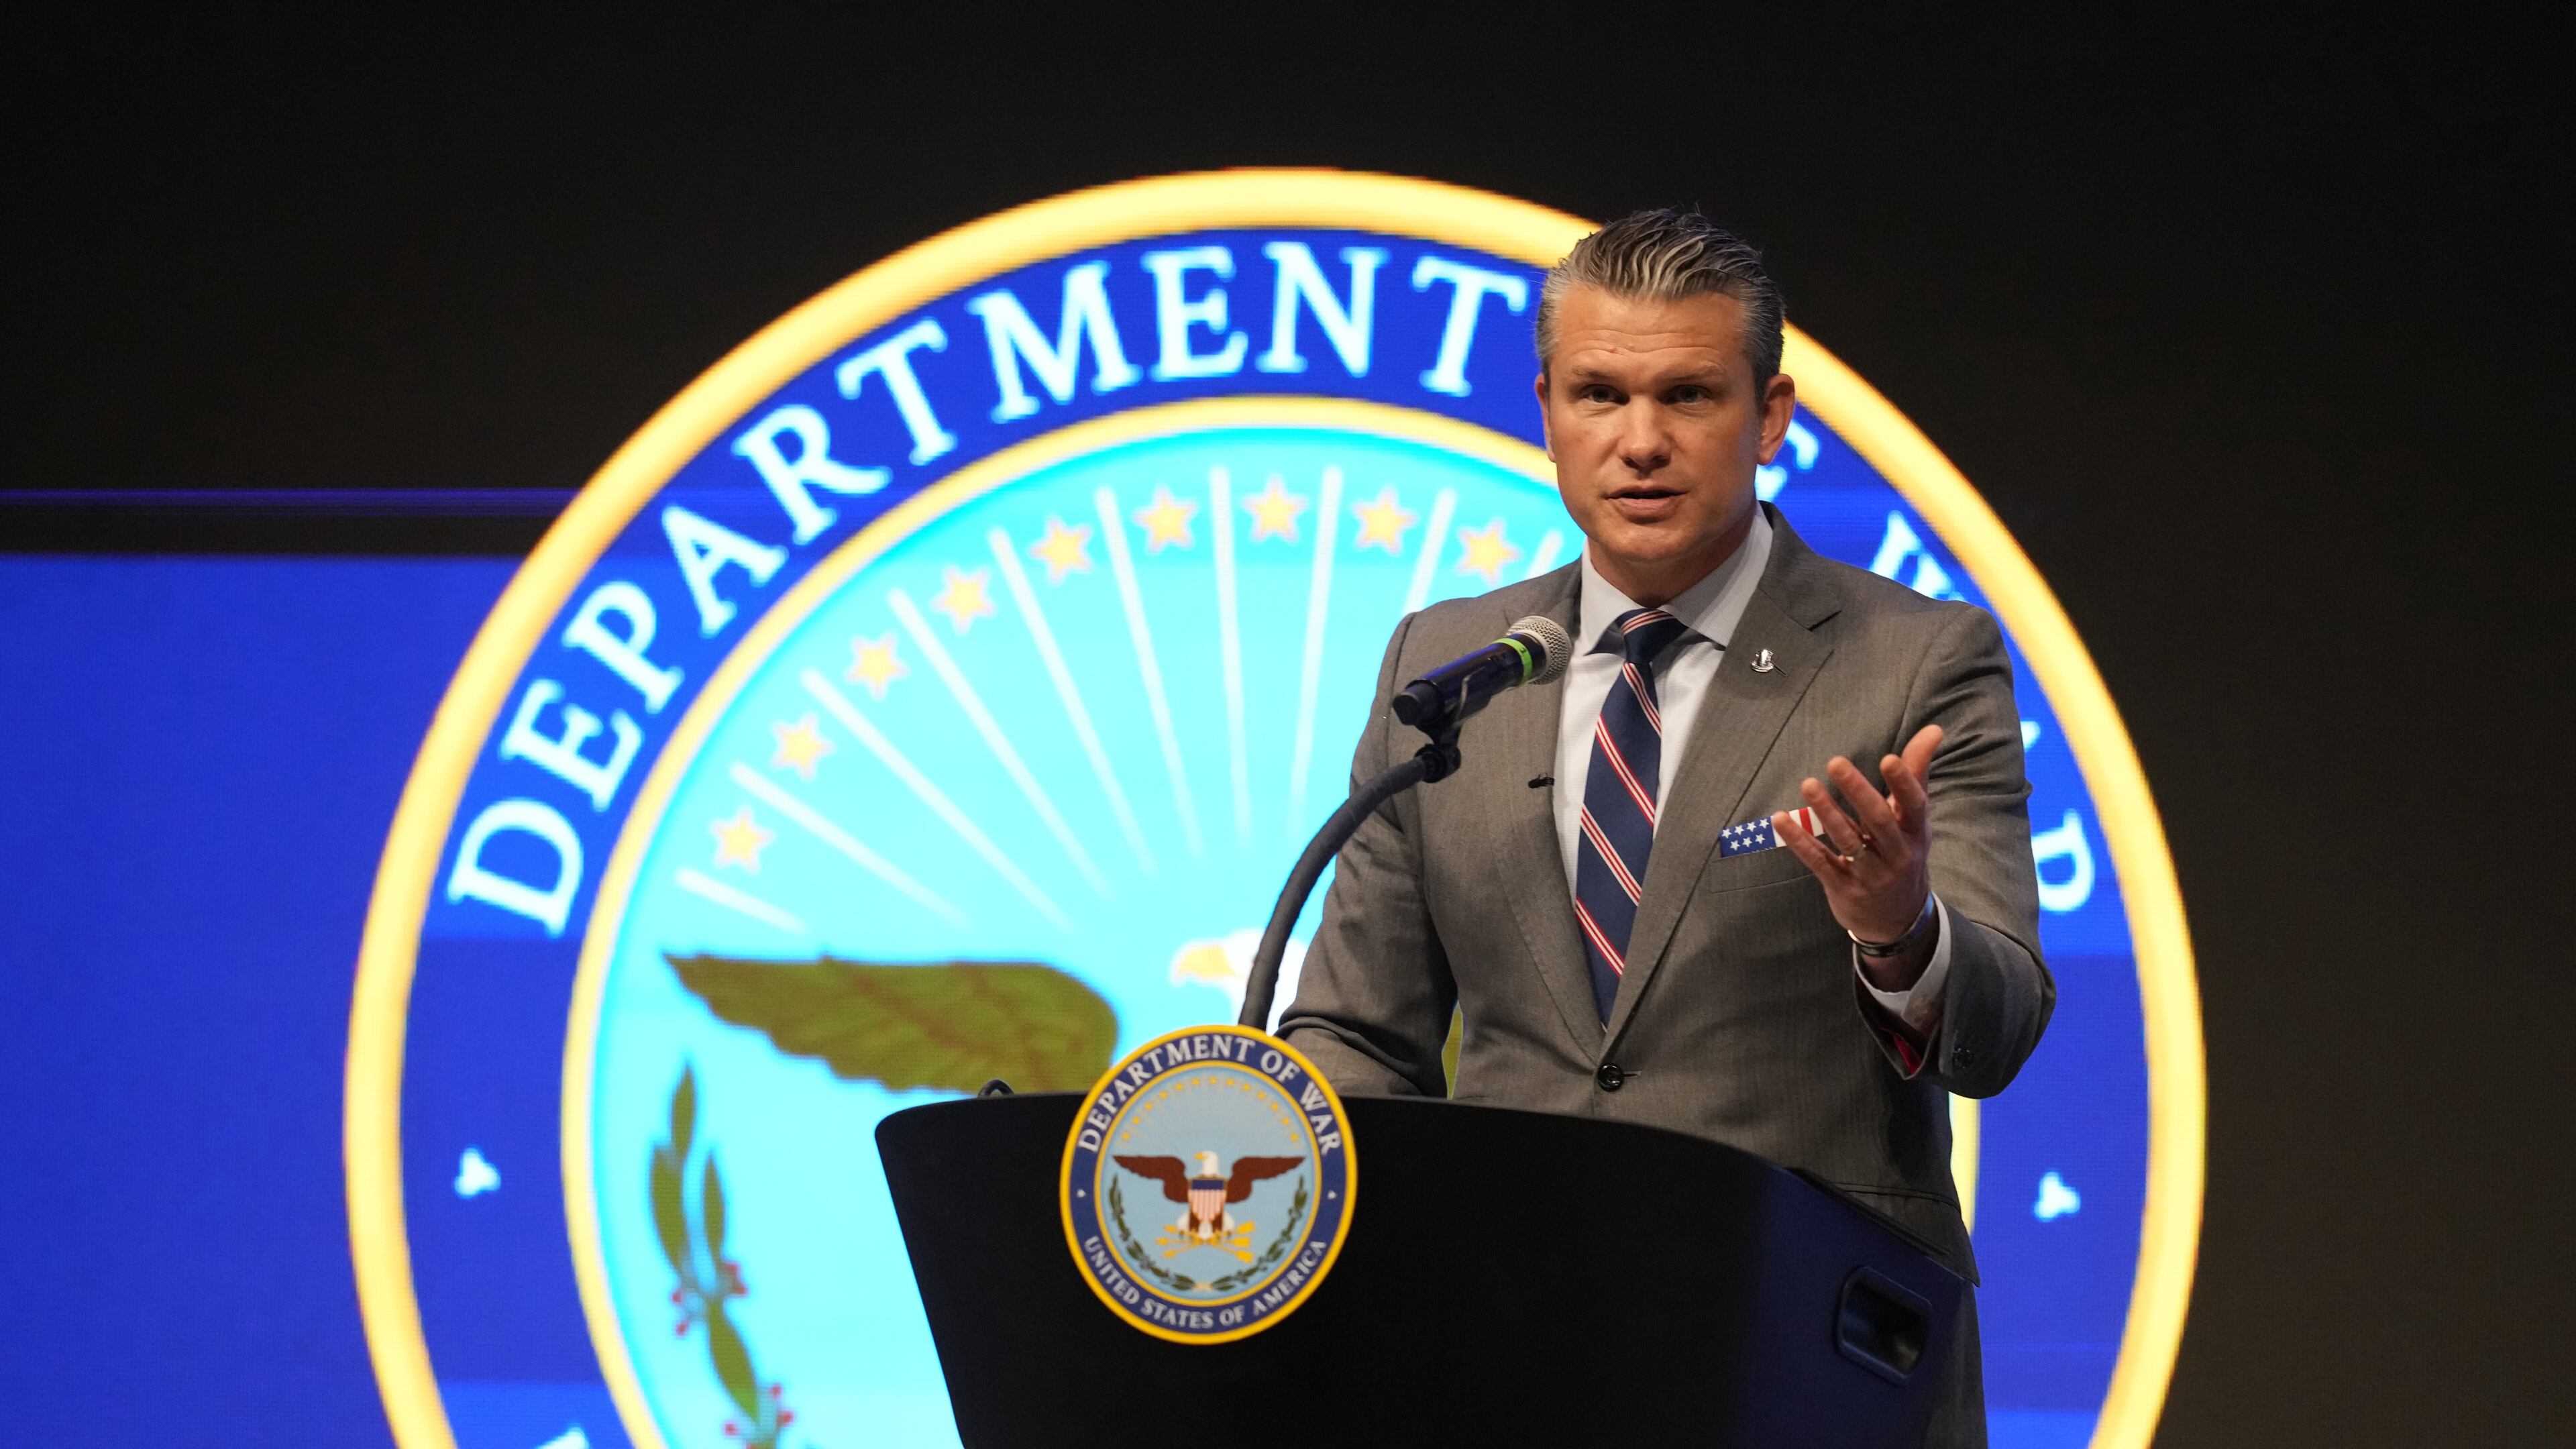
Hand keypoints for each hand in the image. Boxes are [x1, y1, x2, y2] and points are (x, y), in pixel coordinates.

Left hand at [1772, 724, 1943, 972]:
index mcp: (1916, 833)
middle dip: (1858, 792)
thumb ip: (1916, 774)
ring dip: (1826, 812)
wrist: (1897, 921)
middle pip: (1878, 821)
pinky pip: (1820, 861)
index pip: (1914, 805)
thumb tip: (1934, 729)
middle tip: (1836, 763)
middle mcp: (1897, 854)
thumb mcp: (1913, 820)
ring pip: (1848, 841)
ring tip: (1808, 784)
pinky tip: (1781, 819)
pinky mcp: (1844, 888)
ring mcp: (1870, 875)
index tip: (1890, 758)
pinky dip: (1799, 841)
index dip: (1904, 783)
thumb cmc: (1902, 853)